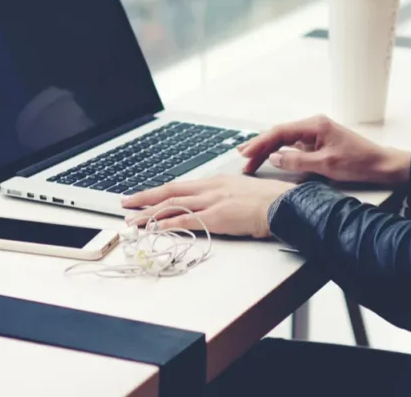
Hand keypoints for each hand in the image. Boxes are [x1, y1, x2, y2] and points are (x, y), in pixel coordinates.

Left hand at [121, 175, 295, 237]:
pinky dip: (167, 225)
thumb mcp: (243, 191)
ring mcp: (212, 201)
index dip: (159, 191)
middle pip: (169, 191)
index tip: (144, 196)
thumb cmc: (270, 200)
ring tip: (132, 221)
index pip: (180, 185)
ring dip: (149, 213)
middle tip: (126, 203)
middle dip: (145, 198)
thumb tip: (216, 203)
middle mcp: (210, 187)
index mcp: (216, 181)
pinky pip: (185, 221)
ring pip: (172, 205)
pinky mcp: (216, 217)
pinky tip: (154, 229)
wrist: (284, 204)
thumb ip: (226, 196)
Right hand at [239, 114, 410, 186]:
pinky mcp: (319, 142)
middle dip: (260, 145)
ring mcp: (316, 133)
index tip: (246, 153)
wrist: (381, 164)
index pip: (280, 131)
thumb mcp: (326, 165)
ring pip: (285, 139)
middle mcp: (313, 125)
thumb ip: (297, 161)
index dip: (261, 143)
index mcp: (314, 125)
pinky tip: (271, 159)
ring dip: (269, 150)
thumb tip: (275, 158)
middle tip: (243, 157)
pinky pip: (295, 145)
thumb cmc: (358, 163)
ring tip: (251, 160)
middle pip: (280, 134)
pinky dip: (281, 153)